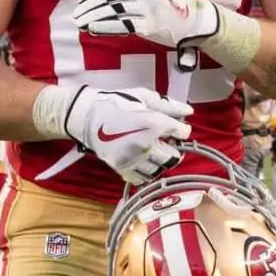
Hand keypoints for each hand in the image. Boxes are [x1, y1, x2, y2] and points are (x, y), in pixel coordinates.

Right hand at [62, 86, 192, 184]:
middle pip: (174, 157)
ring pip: (159, 169)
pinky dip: (145, 172)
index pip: (182, 132)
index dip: (182, 129)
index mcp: (153, 124)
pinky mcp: (122, 169)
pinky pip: (142, 178)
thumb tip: (188, 111)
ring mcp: (134, 159)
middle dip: (173, 148)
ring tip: (152, 150)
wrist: (87, 115)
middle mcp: (146, 145)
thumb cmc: (115, 103)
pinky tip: (142, 160)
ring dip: (160, 161)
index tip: (177, 127)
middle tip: (165, 140)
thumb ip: (168, 105)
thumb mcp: (143, 97)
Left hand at [72, 0, 219, 49]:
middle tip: (77, 15)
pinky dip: (105, 26)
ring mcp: (146, 8)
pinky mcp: (149, 25)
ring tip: (81, 23)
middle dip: (90, 7)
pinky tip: (93, 28)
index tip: (81, 1)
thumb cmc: (172, 6)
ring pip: (112, 11)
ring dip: (93, 17)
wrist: (196, 20)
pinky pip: (122, 25)